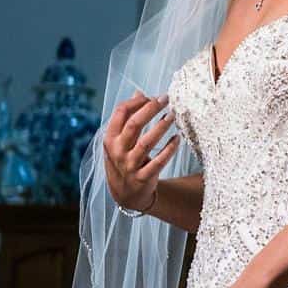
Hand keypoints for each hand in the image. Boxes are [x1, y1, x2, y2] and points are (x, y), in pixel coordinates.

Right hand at [100, 93, 177, 212]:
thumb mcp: (120, 140)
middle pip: (134, 125)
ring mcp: (129, 165)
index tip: (152, 96)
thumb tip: (139, 92)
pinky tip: (177, 138)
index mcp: (110, 139)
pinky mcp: (143, 178)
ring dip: (161, 127)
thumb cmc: (124, 160)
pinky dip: (169, 149)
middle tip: (166, 98)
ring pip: (146, 142)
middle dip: (150, 109)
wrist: (125, 195)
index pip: (120, 113)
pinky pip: (159, 161)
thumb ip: (128, 118)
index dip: (137, 102)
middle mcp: (117, 151)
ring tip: (173, 115)